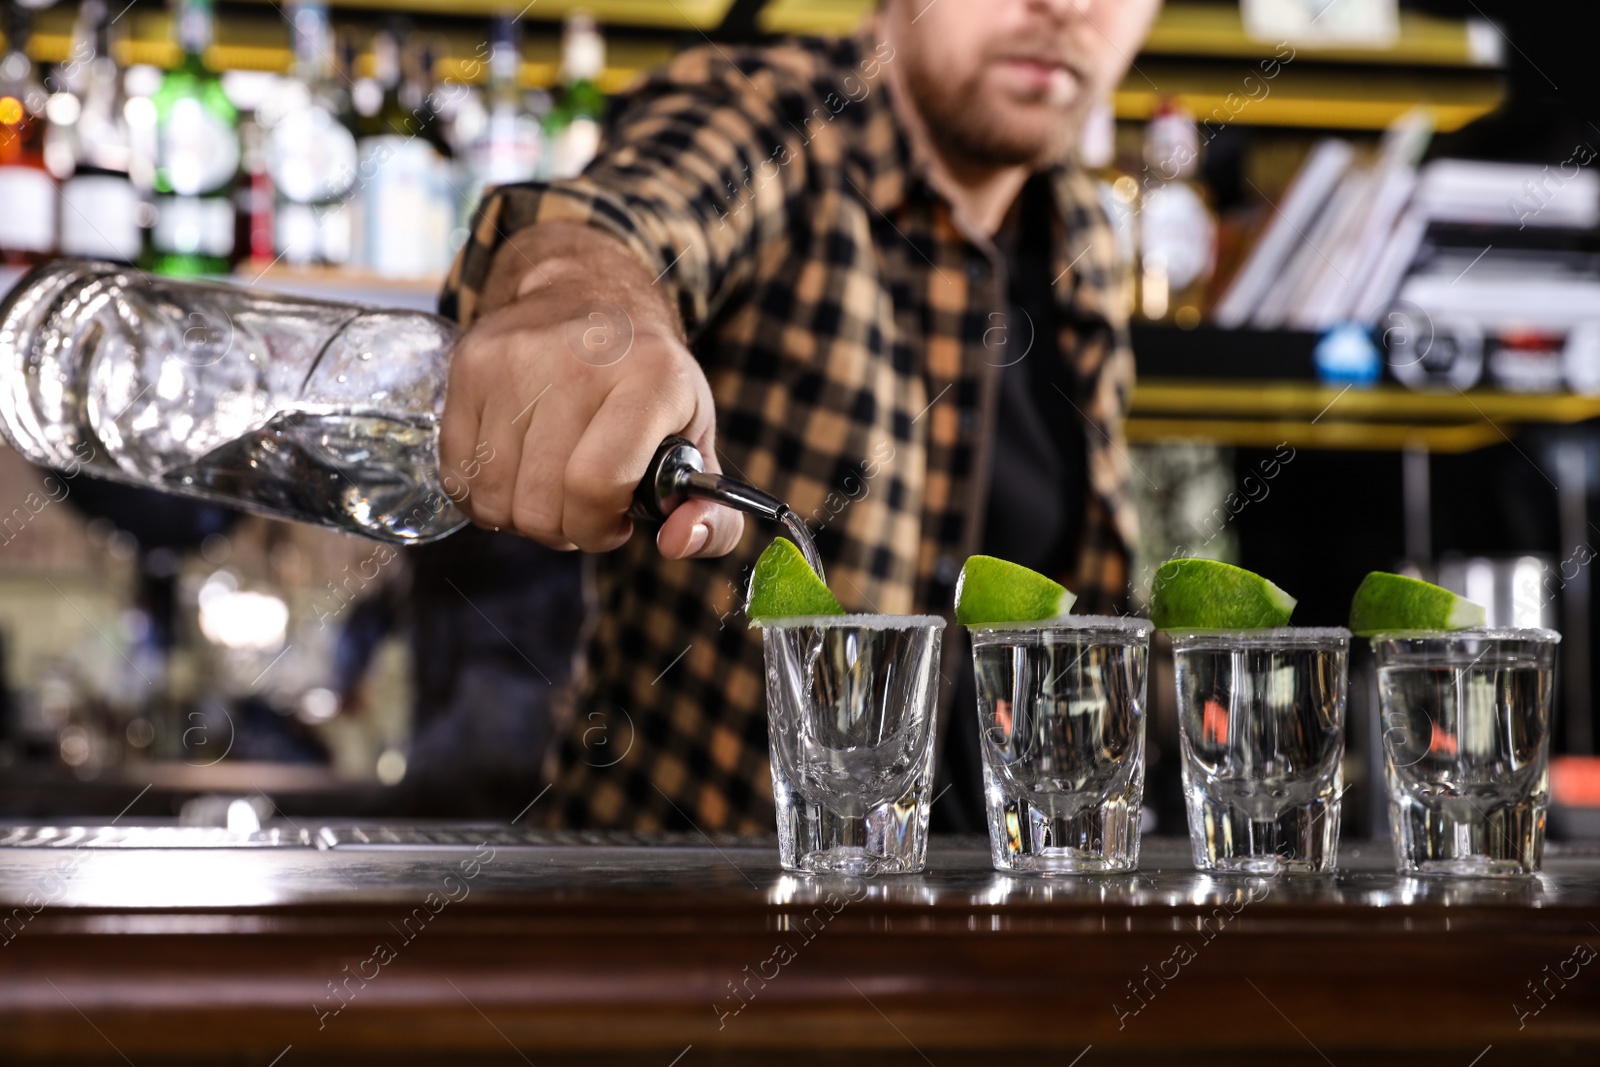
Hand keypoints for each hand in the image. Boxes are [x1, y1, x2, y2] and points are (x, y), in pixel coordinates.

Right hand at [439, 231, 743, 558]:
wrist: (589, 293)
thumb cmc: (648, 381)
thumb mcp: (698, 438)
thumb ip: (714, 514)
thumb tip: (678, 542)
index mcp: (652, 379)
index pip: (597, 483)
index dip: (598, 527)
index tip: (613, 523)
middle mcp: (579, 360)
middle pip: (542, 502)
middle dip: (562, 529)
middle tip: (580, 506)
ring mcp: (516, 358)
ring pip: (494, 495)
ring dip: (521, 515)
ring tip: (549, 487)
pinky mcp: (470, 363)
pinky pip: (457, 473)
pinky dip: (483, 494)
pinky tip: (515, 471)